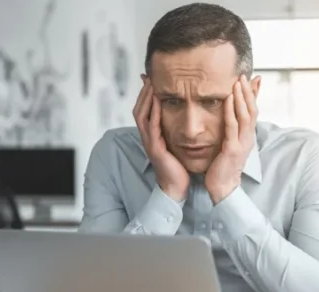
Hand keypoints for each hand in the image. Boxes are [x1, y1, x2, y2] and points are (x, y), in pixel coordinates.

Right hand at [133, 78, 189, 201]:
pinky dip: (154, 112)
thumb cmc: (177, 167)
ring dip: (146, 98)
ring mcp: (149, 142)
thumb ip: (173, 130)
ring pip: (142, 115)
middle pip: (139, 109)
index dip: (145, 94)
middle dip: (143, 92)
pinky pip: (152, 127)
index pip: (144, 110)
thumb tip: (179, 117)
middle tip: (148, 76)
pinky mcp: (155, 148)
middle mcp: (147, 137)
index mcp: (151, 135)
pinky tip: (158, 101)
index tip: (150, 79)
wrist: (176, 187)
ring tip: (151, 83)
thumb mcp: (173, 144)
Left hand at [205, 75, 258, 203]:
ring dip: (242, 97)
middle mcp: (248, 138)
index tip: (254, 78)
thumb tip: (232, 117)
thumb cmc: (223, 166)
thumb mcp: (231, 144)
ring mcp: (242, 143)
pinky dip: (231, 111)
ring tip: (238, 82)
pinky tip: (228, 99)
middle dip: (248, 91)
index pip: (254, 111)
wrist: (222, 187)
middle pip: (252, 110)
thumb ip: (232, 129)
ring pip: (245, 116)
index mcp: (248, 136)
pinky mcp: (232, 149)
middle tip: (244, 75)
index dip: (255, 94)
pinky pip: (232, 126)